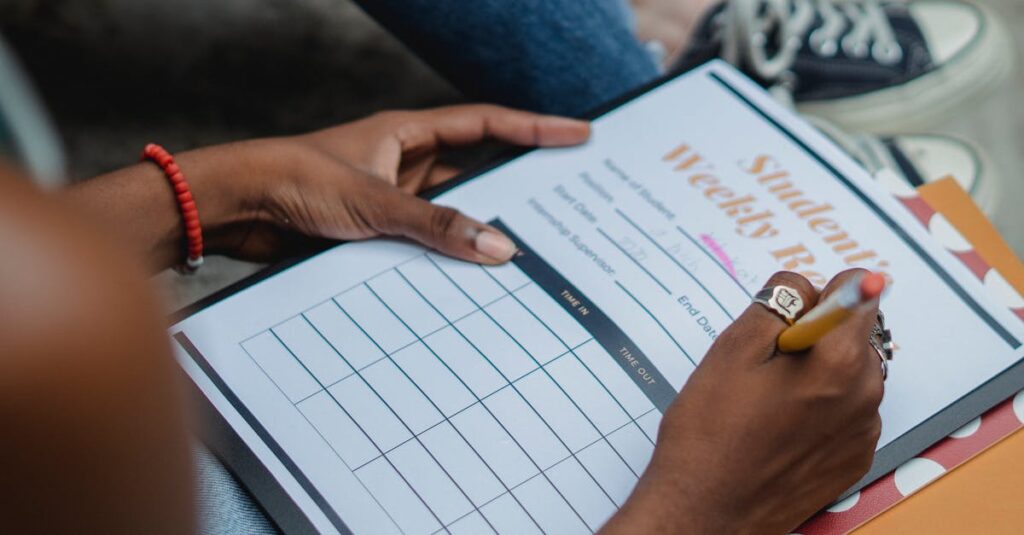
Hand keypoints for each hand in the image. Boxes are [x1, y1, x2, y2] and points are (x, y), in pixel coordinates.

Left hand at [211, 105, 589, 261]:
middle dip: (515, 184)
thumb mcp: (375, 201)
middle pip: (474, 170)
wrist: (234, 208)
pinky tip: (466, 276)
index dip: (535, 127)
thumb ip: (436, 225)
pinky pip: (421, 242)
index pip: (486, 124)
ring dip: (475, 229)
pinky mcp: (370, 232)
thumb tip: (497, 246)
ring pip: (447, 213)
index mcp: (406, 134)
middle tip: (563, 200)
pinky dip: (442, 256)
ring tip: (525, 248)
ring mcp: (387, 199)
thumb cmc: (294, 179)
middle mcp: (401, 163)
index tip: (578, 133)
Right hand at [603, 270, 883, 533]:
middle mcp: (866, 395)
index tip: (785, 317)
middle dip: (813, 336)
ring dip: (815, 373)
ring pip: (846, 373)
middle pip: (852, 333)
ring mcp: (863, 432)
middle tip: (761, 367)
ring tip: (764, 402)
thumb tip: (811, 285)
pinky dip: (817, 409)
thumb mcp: (732, 349)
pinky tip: (777, 428)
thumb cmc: (710, 432)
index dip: (814, 295)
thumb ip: (778, 304)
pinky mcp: (852, 459)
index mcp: (840, 361)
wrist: (705, 511)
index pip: (857, 290)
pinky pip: (844, 412)